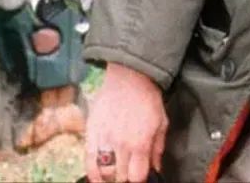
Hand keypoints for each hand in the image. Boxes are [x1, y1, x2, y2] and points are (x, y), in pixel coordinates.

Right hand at [84, 63, 168, 182]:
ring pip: (103, 172)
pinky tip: (97, 177)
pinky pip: (88, 160)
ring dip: (109, 176)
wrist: (129, 76)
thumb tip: (156, 168)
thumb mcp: (161, 123)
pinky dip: (92, 172)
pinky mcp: (91, 132)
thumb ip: (158, 149)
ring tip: (113, 174)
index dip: (139, 178)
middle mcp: (121, 145)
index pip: (137, 177)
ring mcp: (104, 139)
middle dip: (125, 177)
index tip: (139, 174)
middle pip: (120, 177)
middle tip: (127, 170)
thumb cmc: (147, 98)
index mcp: (140, 143)